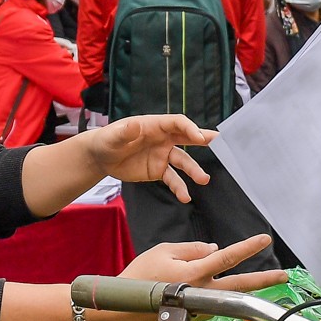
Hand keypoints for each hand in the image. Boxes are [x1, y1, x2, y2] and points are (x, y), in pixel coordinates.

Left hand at [83, 115, 214, 200]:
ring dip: (194, 170)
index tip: (199, 137)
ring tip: (203, 179)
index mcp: (155, 126)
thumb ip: (124, 132)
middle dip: (203, 139)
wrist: (101, 158)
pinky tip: (185, 197)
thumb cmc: (107, 140)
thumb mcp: (113, 135)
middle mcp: (163, 139)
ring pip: (183, 162)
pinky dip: (179, 188)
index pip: (177, 123)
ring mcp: (162, 155)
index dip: (189, 128)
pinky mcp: (158, 171)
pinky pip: (172, 179)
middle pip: (187, 137)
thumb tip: (134, 126)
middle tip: (220, 142)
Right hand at [122, 236, 284, 295]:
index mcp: (195, 273)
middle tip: (284, 275)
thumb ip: (193, 249)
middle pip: (239, 285)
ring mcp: (199, 307)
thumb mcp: (165, 250)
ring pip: (227, 294)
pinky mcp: (194, 315)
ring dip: (245, 287)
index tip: (265, 239)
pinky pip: (211, 298)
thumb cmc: (140, 274)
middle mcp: (201, 292)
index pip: (227, 257)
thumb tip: (214, 249)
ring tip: (266, 279)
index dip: (248, 247)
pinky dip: (217, 290)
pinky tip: (215, 285)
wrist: (123, 305)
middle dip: (263, 280)